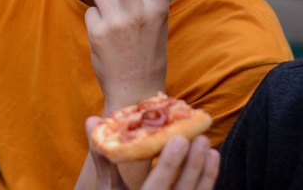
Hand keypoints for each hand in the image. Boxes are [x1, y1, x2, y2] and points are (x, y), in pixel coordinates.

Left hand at [85, 0, 169, 110]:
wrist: (135, 91)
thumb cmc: (144, 52)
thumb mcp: (146, 23)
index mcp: (158, 7)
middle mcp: (139, 11)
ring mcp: (118, 21)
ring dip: (103, 2)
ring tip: (115, 28)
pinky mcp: (98, 30)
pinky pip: (91, 11)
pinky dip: (96, 20)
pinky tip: (106, 40)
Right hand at [87, 117, 219, 189]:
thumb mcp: (108, 188)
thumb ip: (104, 157)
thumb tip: (91, 120)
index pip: (156, 187)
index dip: (168, 164)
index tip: (178, 139)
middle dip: (191, 166)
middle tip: (199, 138)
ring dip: (204, 173)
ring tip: (208, 145)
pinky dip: (207, 180)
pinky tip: (211, 159)